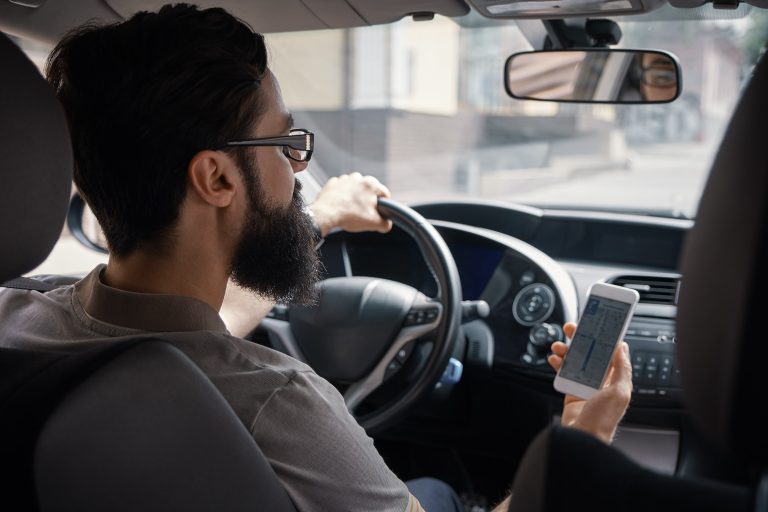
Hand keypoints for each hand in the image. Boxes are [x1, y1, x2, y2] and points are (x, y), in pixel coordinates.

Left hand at [310, 172, 392, 235]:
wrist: (325, 215)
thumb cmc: (349, 216)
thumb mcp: (373, 223)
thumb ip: (386, 224)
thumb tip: (387, 224)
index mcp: (371, 184)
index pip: (385, 194)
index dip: (384, 206)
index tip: (378, 213)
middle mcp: (358, 178)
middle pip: (369, 191)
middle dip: (368, 201)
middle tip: (363, 213)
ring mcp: (344, 179)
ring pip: (355, 189)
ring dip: (355, 197)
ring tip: (351, 210)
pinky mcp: (333, 183)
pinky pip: (342, 190)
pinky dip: (342, 196)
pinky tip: (341, 206)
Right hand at [548, 322, 632, 443]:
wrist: (583, 436)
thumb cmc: (603, 419)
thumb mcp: (619, 392)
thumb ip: (622, 369)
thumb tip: (622, 348)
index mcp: (615, 379)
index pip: (609, 352)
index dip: (602, 338)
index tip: (595, 325)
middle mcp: (600, 381)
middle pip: (589, 353)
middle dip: (580, 339)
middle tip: (571, 329)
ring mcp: (584, 385)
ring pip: (574, 360)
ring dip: (566, 350)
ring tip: (558, 346)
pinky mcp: (571, 391)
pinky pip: (563, 372)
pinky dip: (558, 364)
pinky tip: (554, 359)